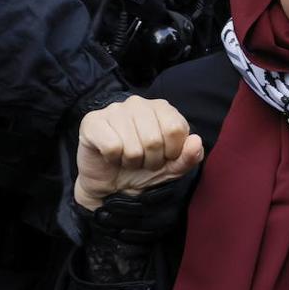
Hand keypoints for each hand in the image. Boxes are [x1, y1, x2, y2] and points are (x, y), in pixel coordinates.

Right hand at [75, 96, 203, 210]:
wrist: (110, 186)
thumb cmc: (143, 170)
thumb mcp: (172, 168)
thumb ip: (189, 157)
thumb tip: (196, 141)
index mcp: (161, 108)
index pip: (176, 129)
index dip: (171, 152)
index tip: (163, 157)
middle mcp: (138, 103)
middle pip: (154, 139)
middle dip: (150, 160)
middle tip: (142, 161)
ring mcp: (114, 110)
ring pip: (133, 146)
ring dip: (131, 162)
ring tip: (126, 159)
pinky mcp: (93, 121)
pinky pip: (112, 146)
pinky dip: (113, 159)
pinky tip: (110, 156)